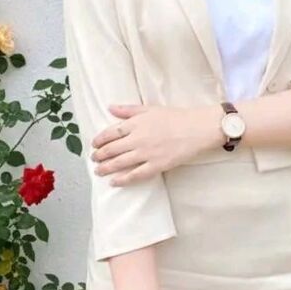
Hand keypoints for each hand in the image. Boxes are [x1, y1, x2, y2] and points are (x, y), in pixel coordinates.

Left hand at [90, 103, 221, 185]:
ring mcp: (146, 153)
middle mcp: (137, 139)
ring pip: (119, 163)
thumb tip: (110, 107)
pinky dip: (122, 179)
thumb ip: (128, 109)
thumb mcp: (150, 108)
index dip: (99, 140)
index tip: (94, 144)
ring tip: (98, 171)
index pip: (110, 133)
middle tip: (94, 159)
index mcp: (135, 123)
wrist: (197, 128)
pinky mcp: (156, 166)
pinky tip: (114, 182)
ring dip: (106, 168)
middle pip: (112, 149)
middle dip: (99, 155)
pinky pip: (135, 175)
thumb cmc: (176, 116)